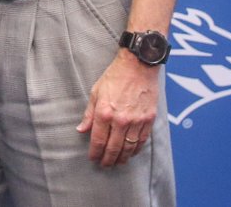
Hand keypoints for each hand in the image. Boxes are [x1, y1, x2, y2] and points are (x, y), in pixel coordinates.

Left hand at [76, 51, 158, 166]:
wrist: (138, 66)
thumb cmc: (115, 77)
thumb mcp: (96, 92)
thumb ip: (89, 114)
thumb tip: (81, 130)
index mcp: (105, 112)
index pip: (98, 140)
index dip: (95, 153)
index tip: (93, 158)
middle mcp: (121, 120)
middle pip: (114, 148)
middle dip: (108, 159)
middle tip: (104, 165)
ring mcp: (137, 121)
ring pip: (129, 148)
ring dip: (122, 158)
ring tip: (117, 162)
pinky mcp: (149, 120)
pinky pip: (142, 141)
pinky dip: (136, 150)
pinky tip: (131, 153)